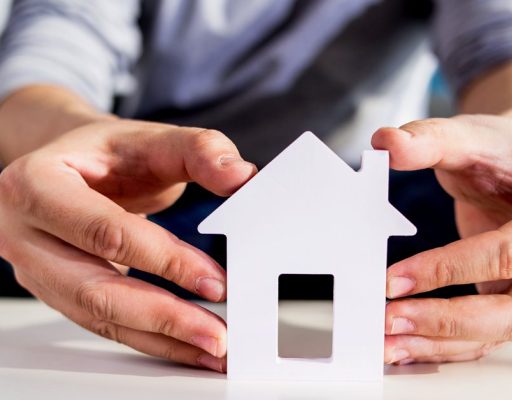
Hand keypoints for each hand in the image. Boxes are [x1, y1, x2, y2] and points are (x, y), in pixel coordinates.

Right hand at [0, 119, 256, 370]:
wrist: (74, 164)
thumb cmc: (108, 153)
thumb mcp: (152, 138)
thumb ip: (200, 150)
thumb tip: (240, 176)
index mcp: (37, 184)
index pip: (107, 232)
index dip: (165, 260)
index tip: (216, 282)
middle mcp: (24, 232)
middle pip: (96, 290)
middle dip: (163, 318)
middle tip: (217, 336)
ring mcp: (35, 267)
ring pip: (98, 316)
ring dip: (158, 338)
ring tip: (210, 347)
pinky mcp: (55, 290)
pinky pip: (101, 321)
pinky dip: (147, 336)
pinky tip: (184, 343)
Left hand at [372, 115, 511, 363]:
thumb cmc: (507, 151)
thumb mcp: (474, 136)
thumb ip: (432, 139)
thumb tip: (385, 142)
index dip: (450, 269)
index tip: (393, 279)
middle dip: (447, 322)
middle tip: (389, 320)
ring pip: (498, 334)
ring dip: (440, 342)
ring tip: (386, 343)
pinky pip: (485, 334)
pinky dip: (444, 343)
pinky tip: (404, 344)